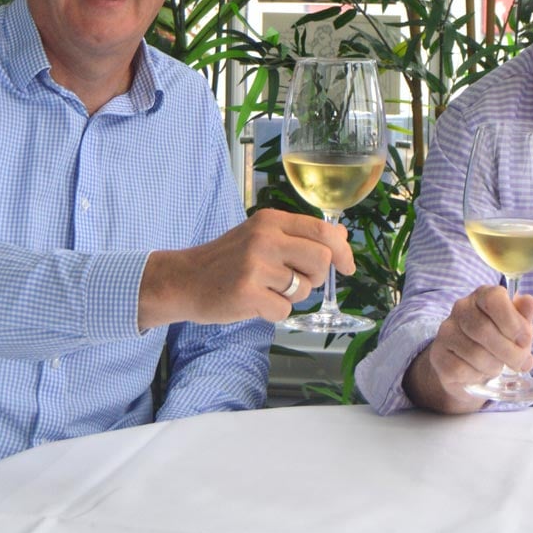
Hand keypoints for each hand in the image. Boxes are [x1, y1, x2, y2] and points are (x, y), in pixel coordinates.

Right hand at [137, 208, 354, 327]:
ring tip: (266, 289)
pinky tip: (254, 302)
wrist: (184, 279)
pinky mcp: (247, 292)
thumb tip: (342, 235)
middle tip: (296, 281)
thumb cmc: (227, 260)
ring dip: (291, 296)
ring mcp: (255, 265)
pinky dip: (273, 312)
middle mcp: (265, 238)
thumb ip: (300, 235)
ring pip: (304, 288)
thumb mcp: (262, 235)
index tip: (348, 266)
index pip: (322, 230)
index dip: (342, 250)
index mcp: (271, 220)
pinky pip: (284, 310)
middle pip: (321, 260)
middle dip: (317, 277)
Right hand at [404, 285, 532, 412]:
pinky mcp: (438, 355)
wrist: (471, 367)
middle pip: (483, 329)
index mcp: (483, 296)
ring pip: (474, 352)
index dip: (513, 322)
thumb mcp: (517, 330)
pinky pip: (460, 369)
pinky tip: (481, 374)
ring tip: (498, 368)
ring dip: (494, 366)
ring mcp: (446, 331)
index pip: (494, 298)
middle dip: (508, 352)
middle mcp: (461, 308)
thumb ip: (523, 317)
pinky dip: (477, 376)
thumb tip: (528, 302)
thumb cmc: (499, 343)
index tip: (524, 341)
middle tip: (519, 363)